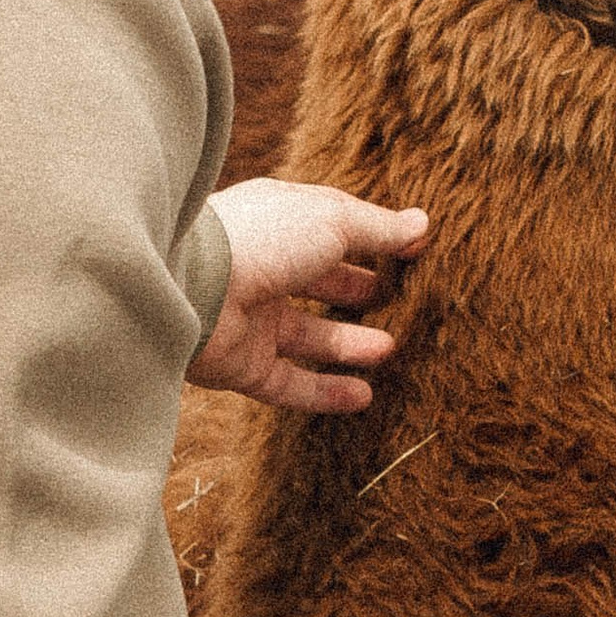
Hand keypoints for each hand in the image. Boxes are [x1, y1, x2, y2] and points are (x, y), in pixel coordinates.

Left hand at [190, 179, 426, 413]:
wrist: (193, 286)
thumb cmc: (264, 238)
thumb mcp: (333, 221)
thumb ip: (379, 228)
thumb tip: (422, 225)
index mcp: (279, 222)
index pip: (331, 230)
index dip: (371, 239)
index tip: (413, 251)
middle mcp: (264, 270)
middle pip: (319, 284)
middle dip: (356, 292)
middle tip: (398, 300)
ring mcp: (251, 320)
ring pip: (309, 337)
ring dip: (350, 344)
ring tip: (390, 349)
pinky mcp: (243, 365)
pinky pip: (290, 384)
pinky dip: (326, 392)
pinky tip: (364, 396)